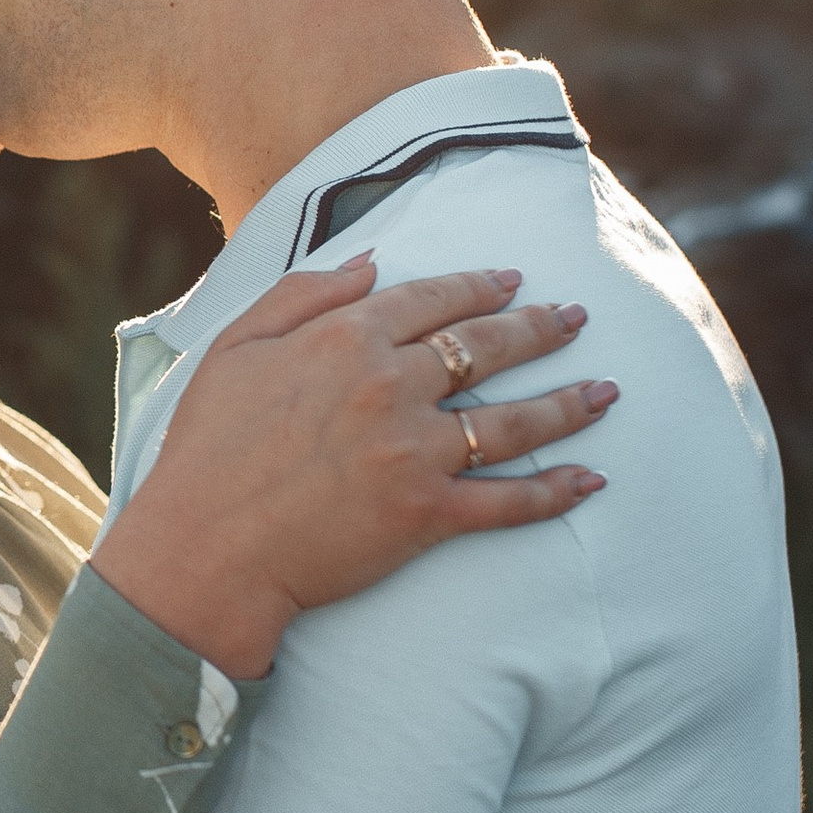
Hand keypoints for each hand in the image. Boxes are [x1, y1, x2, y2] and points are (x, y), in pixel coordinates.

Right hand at [91, 257, 611, 676]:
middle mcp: (392, 386)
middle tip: (576, 318)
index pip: (433, 300)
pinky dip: (554, 492)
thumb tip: (372, 262)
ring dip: (567, 403)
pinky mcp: (427, 515)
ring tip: (607, 390)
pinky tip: (590, 481)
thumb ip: (302, 294)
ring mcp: (416, 451)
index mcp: (346, 339)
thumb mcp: (234, 347)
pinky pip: (507, 501)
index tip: (513, 280)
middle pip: (486, 348)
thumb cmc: (205, 449)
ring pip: (512, 420)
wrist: (204, 550)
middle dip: (539, 328)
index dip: (479, 286)